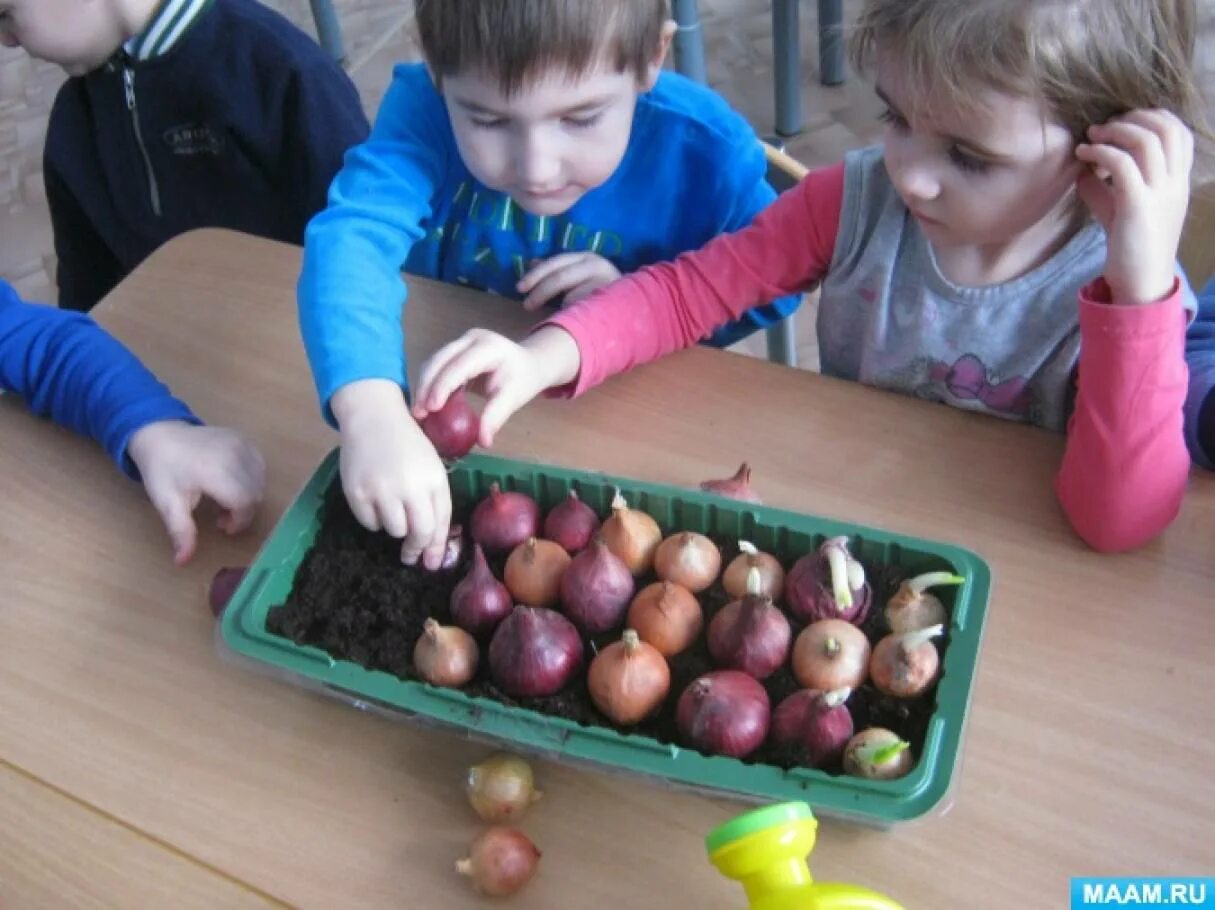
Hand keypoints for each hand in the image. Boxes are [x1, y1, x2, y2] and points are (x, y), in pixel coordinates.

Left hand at [127, 421, 265, 564]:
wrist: (159, 433)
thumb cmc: (162, 470)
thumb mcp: (168, 504)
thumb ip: (181, 532)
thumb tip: (183, 562)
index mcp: (215, 472)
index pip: (245, 502)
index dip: (238, 521)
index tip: (221, 527)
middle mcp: (235, 455)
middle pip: (255, 494)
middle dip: (242, 511)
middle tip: (220, 516)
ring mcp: (242, 444)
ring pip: (260, 481)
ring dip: (248, 495)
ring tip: (224, 499)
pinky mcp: (244, 438)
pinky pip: (259, 466)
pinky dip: (251, 479)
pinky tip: (231, 482)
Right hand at [331, 379, 451, 568]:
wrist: (373, 418)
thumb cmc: (408, 445)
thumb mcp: (431, 468)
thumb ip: (434, 502)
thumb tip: (432, 545)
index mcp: (434, 479)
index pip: (440, 523)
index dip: (436, 547)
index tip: (432, 563)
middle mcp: (410, 486)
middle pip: (419, 533)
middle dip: (416, 548)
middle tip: (410, 555)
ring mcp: (382, 489)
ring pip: (393, 531)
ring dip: (394, 527)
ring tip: (391, 507)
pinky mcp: (357, 492)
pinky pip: (369, 523)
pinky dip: (374, 519)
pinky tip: (375, 499)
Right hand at [413, 326, 581, 446]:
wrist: (528, 364)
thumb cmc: (522, 380)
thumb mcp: (514, 398)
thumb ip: (496, 416)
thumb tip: (483, 441)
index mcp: (488, 347)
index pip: (459, 365)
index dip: (442, 385)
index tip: (430, 408)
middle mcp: (470, 339)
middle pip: (439, 360)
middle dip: (426, 386)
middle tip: (418, 414)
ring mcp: (460, 342)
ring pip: (432, 362)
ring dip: (423, 386)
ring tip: (419, 412)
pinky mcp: (453, 350)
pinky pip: (435, 366)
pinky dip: (428, 384)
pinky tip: (425, 403)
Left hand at [516, 253, 619, 310]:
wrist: (631, 306)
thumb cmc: (599, 292)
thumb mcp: (576, 277)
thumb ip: (557, 271)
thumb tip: (532, 263)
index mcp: (586, 257)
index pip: (556, 262)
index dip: (536, 274)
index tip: (519, 288)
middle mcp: (596, 264)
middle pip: (560, 276)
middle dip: (540, 290)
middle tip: (526, 304)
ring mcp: (604, 281)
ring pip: (570, 293)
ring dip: (551, 301)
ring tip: (539, 311)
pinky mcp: (609, 298)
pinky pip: (582, 306)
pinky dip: (571, 312)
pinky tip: (567, 319)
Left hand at [1076, 109, 1193, 305]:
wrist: (1140, 284)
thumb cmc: (1129, 247)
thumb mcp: (1119, 209)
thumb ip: (1106, 187)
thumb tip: (1082, 167)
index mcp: (1178, 181)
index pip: (1179, 132)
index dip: (1151, 117)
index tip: (1120, 123)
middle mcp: (1176, 183)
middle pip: (1166, 128)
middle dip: (1132, 118)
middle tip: (1102, 126)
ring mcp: (1161, 193)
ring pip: (1147, 140)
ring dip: (1115, 130)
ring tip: (1090, 137)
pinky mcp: (1138, 206)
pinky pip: (1123, 164)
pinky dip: (1100, 152)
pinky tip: (1082, 155)